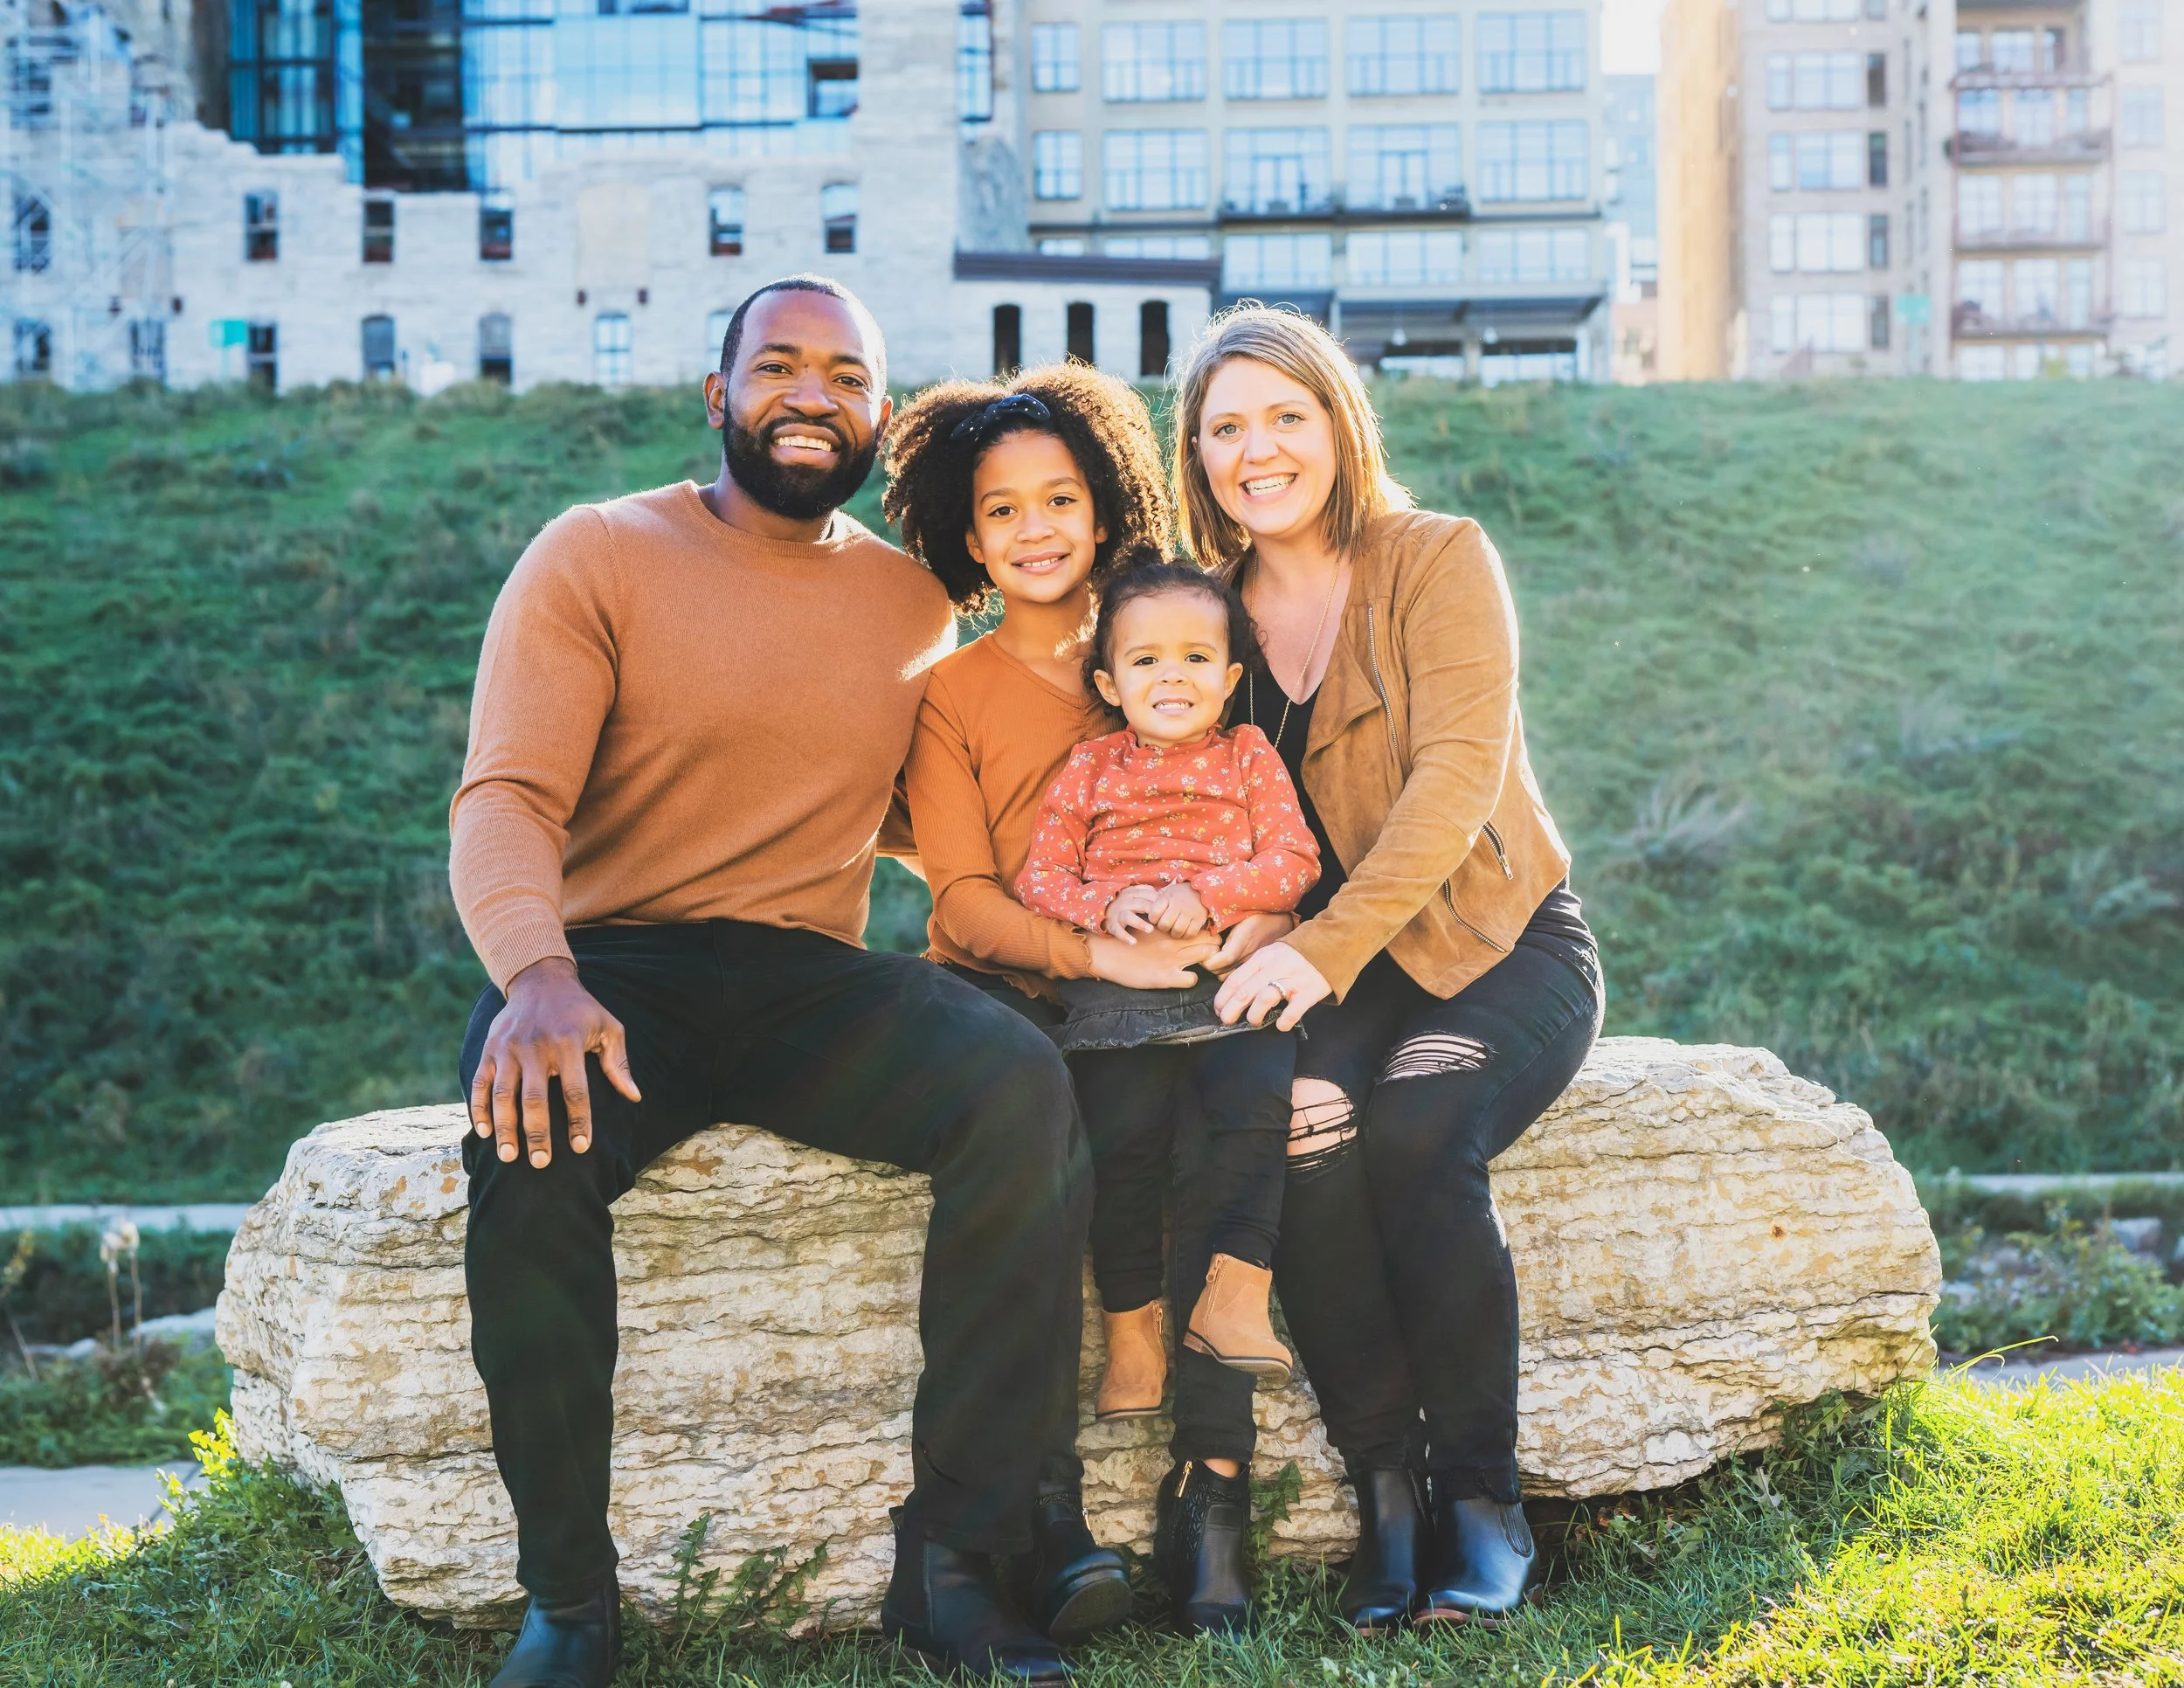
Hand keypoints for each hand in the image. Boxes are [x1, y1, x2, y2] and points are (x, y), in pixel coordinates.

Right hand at [468, 957, 640, 1168]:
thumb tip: (634, 1096)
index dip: (578, 1121)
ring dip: (505, 1128)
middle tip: (540, 1163)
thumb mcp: (607, 1027)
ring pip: (502, 1095)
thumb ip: (618, 1063)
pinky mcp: (489, 1049)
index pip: (575, 1091)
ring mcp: (508, 1048)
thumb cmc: (580, 1009)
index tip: (581, 1147)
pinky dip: (479, 1108)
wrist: (540, 979)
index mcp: (568, 1044)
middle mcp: (535, 1047)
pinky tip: (485, 1132)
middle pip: (534, 1099)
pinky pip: (480, 1083)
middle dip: (537, 1134)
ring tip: (509, 1156)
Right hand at [1088, 930, 1218, 989]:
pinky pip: (1192, 979)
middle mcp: (1174, 941)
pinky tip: (1184, 978)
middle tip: (1212, 955)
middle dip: (1216, 947)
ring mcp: (1171, 959)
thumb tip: (1179, 923)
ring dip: (1209, 962)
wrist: (1107, 954)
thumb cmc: (1126, 940)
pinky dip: (1192, 980)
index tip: (1208, 939)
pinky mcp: (1165, 977)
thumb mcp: (1148, 927)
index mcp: (1171, 928)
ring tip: (1203, 967)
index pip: (1203, 926)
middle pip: (1212, 940)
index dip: (1210, 933)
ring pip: (1208, 957)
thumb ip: (1165, 926)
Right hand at [1103, 885, 1161, 941]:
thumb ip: (1147, 891)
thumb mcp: (1134, 893)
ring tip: (1150, 930)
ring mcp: (1118, 914)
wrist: (1104, 910)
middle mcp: (1125, 902)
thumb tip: (1165, 893)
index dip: (1158, 900)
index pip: (1148, 894)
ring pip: (1129, 917)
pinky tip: (1133, 942)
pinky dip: (1125, 937)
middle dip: (1152, 911)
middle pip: (1141, 904)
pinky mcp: (1113, 925)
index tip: (1168, 908)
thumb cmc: (1125, 903)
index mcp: (1132, 893)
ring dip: (1140, 923)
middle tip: (1163, 919)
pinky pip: (1118, 931)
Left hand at [1147, 883, 1210, 935]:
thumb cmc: (1179, 894)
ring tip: (1175, 928)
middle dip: (1163, 928)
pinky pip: (1189, 934)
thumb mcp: (1167, 893)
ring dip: (1174, 933)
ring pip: (1177, 931)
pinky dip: (1185, 935)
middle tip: (1166, 925)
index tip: (1156, 918)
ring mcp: (1189, 912)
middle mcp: (1178, 904)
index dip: (1153, 919)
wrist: (1201, 890)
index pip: (1153, 913)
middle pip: (1164, 925)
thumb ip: (1157, 902)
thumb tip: (1145, 913)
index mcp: (1167, 897)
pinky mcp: (1199, 919)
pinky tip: (1184, 931)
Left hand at [1205, 911, 1297, 973]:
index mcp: (1242, 940)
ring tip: (1215, 959)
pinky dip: (1228, 974)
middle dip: (1210, 966)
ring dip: (1218, 971)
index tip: (1202, 954)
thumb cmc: (1258, 912)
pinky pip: (1237, 977)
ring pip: (1228, 978)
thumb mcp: (1238, 912)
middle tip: (1206, 955)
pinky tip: (1226, 963)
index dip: (1207, 961)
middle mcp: (1247, 956)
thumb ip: (1221, 919)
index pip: (1219, 962)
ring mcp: (1252, 964)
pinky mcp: (1255, 968)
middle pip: (1220, 973)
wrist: (1281, 921)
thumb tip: (1203, 925)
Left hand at [1212, 941, 1332, 1031]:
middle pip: (1245, 992)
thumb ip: (1254, 970)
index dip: (1223, 997)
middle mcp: (1274, 968)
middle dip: (1230, 1010)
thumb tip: (1233, 993)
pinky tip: (1280, 1025)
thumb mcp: (1271, 954)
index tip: (1218, 1009)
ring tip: (1253, 1021)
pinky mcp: (1308, 992)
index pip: (1235, 979)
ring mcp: (1292, 980)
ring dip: (1254, 1015)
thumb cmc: (1295, 955)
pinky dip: (1284, 1022)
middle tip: (1226, 1021)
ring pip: (1264, 999)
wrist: (1330, 946)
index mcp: (1262, 959)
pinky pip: (1293, 1011)